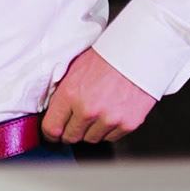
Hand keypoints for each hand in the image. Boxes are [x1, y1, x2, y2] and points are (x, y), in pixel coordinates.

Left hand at [41, 48, 156, 145]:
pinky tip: (111, 112)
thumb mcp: (74, 69)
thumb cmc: (106, 56)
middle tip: (77, 120)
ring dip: (91, 129)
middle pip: (71, 137)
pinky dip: (110, 129)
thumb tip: (53, 113)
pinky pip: (111, 137)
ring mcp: (109, 118)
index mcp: (70, 94)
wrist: (138, 52)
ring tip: (98, 111)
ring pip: (91, 139)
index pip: (51, 128)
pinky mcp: (127, 123)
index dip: (51, 132)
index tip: (54, 133)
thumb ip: (62, 94)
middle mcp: (88, 109)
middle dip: (71, 130)